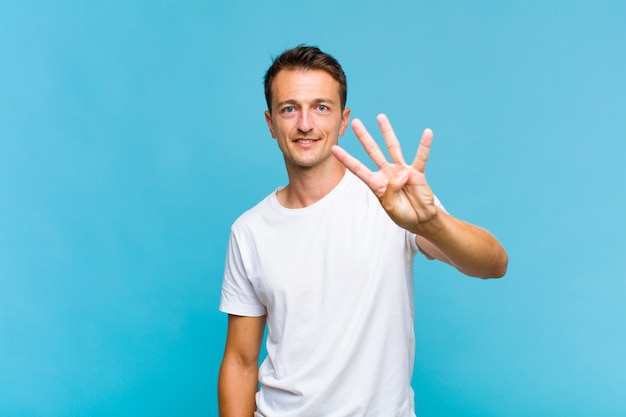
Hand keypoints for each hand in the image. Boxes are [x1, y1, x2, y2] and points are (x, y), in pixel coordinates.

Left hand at [331, 114, 437, 233]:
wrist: (420, 219)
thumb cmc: (403, 214)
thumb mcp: (391, 207)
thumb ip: (391, 190)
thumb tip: (401, 173)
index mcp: (376, 183)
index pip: (358, 168)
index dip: (346, 159)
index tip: (334, 149)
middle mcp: (386, 173)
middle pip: (373, 151)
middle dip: (364, 137)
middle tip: (355, 122)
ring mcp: (401, 170)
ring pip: (393, 147)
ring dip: (386, 132)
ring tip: (380, 117)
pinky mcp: (416, 172)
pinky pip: (421, 157)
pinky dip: (424, 145)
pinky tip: (427, 133)